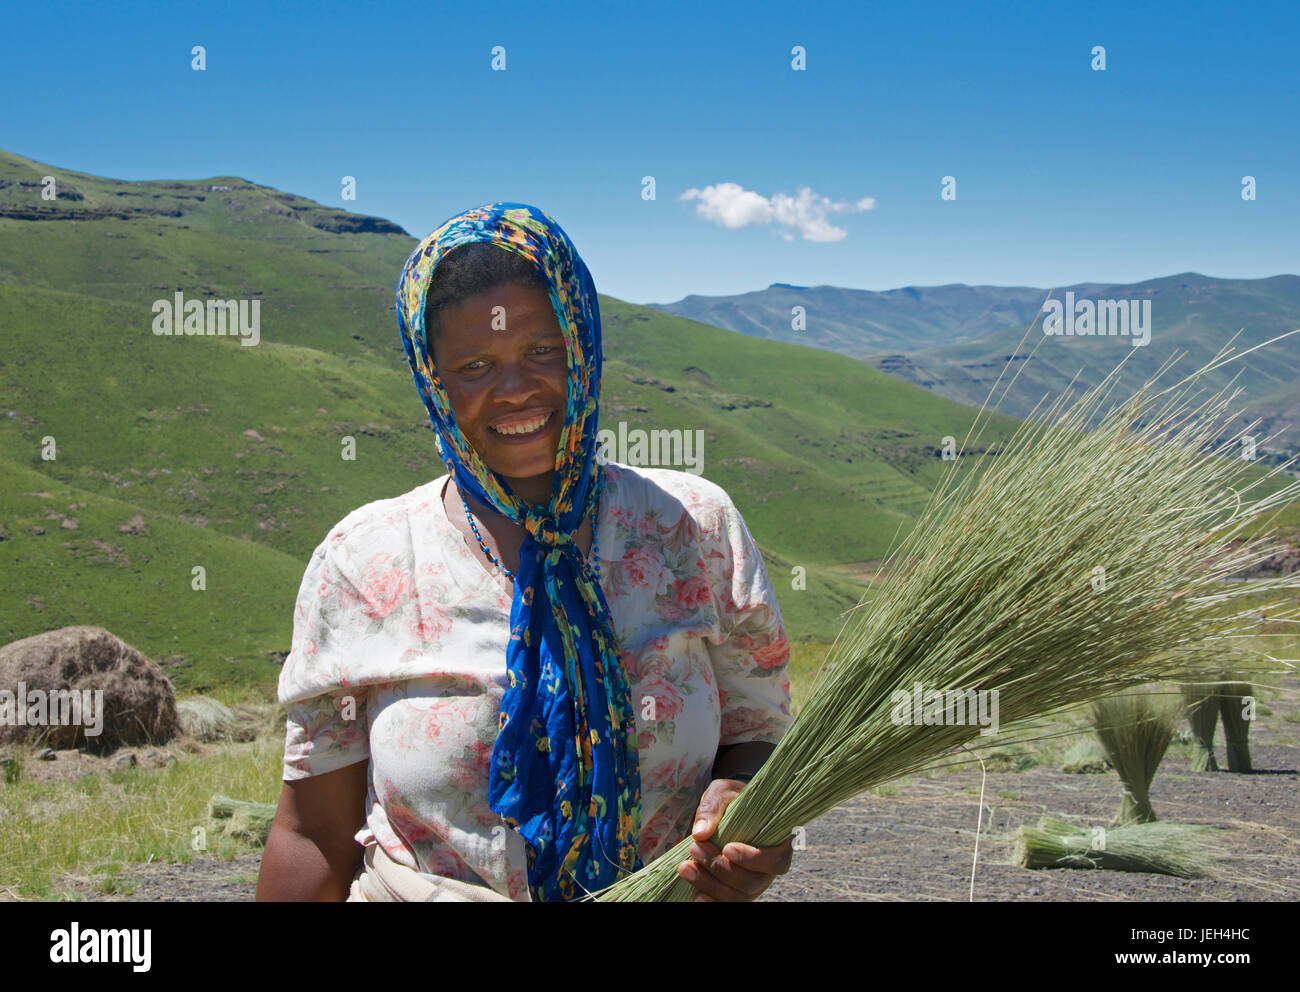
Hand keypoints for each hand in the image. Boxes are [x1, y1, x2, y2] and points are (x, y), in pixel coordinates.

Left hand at [677, 778, 793, 901]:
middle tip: (695, 848)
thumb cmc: (730, 801)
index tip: (727, 848)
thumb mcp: (723, 793)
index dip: (754, 860)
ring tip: (685, 867)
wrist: (724, 813)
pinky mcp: (736, 892)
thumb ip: (714, 807)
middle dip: (720, 868)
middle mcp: (768, 869)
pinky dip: (711, 903)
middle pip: (752, 882)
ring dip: (709, 884)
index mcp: (777, 842)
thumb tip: (701, 832)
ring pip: (737, 896)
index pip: (777, 861)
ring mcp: (753, 883)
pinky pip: (728, 905)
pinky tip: (695, 896)